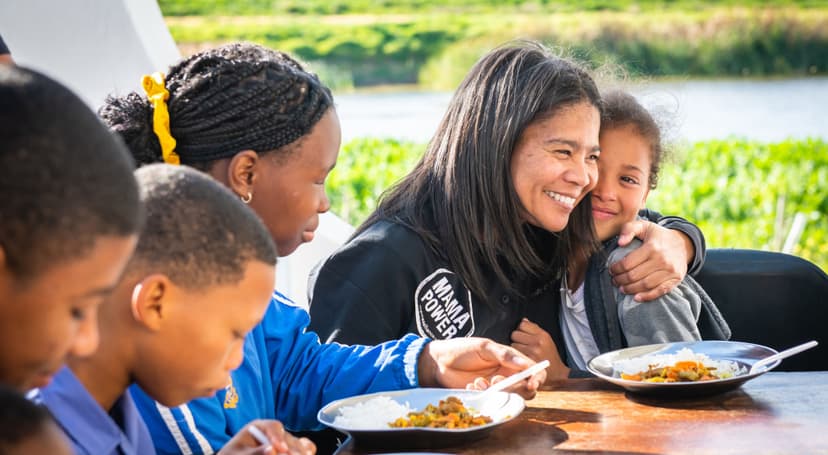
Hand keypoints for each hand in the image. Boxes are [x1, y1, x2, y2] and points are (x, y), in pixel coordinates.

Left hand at [218, 420, 314, 454]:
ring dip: (300, 450)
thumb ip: (254, 453)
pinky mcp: (288, 448)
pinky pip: (303, 446)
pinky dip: (306, 449)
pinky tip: (309, 453)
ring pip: (296, 443)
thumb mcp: (239, 454)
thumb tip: (272, 449)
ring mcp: (282, 440)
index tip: (280, 448)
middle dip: (292, 448)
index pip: (272, 426)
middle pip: (287, 436)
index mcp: (258, 427)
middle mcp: (272, 432)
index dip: (278, 437)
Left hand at [417, 337, 545, 398]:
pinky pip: (494, 402)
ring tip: (480, 382)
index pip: (533, 370)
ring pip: (510, 396)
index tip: (531, 383)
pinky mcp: (485, 397)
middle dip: (516, 388)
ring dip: (498, 392)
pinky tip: (471, 385)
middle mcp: (507, 374)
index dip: (537, 378)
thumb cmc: (461, 349)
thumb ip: (504, 355)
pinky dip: (485, 395)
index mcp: (511, 359)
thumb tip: (525, 363)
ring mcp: (497, 387)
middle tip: (498, 381)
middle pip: (526, 388)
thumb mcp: (483, 347)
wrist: (438, 362)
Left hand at [510, 318, 569, 382]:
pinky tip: (520, 359)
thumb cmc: (550, 356)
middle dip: (516, 338)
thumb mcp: (546, 339)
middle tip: (522, 345)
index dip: (521, 329)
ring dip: (514, 348)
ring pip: (512, 344)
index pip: (522, 324)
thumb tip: (523, 320)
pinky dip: (515, 357)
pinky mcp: (527, 362)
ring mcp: (532, 352)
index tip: (523, 335)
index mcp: (543, 335)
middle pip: (515, 334)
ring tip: (522, 352)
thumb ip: (534, 329)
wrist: (557, 375)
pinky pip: (514, 355)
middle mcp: (537, 342)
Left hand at [610, 220, 692, 301]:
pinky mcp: (676, 279)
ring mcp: (670, 271)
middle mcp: (662, 260)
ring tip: (622, 288)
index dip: (616, 269)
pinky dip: (647, 296)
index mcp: (652, 247)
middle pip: (634, 276)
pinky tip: (636, 297)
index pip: (627, 263)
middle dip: (620, 280)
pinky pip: (660, 291)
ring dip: (630, 289)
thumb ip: (628, 229)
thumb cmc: (658, 235)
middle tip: (614, 280)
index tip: (611, 270)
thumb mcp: (643, 226)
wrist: (683, 243)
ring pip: (645, 285)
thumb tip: (620, 243)